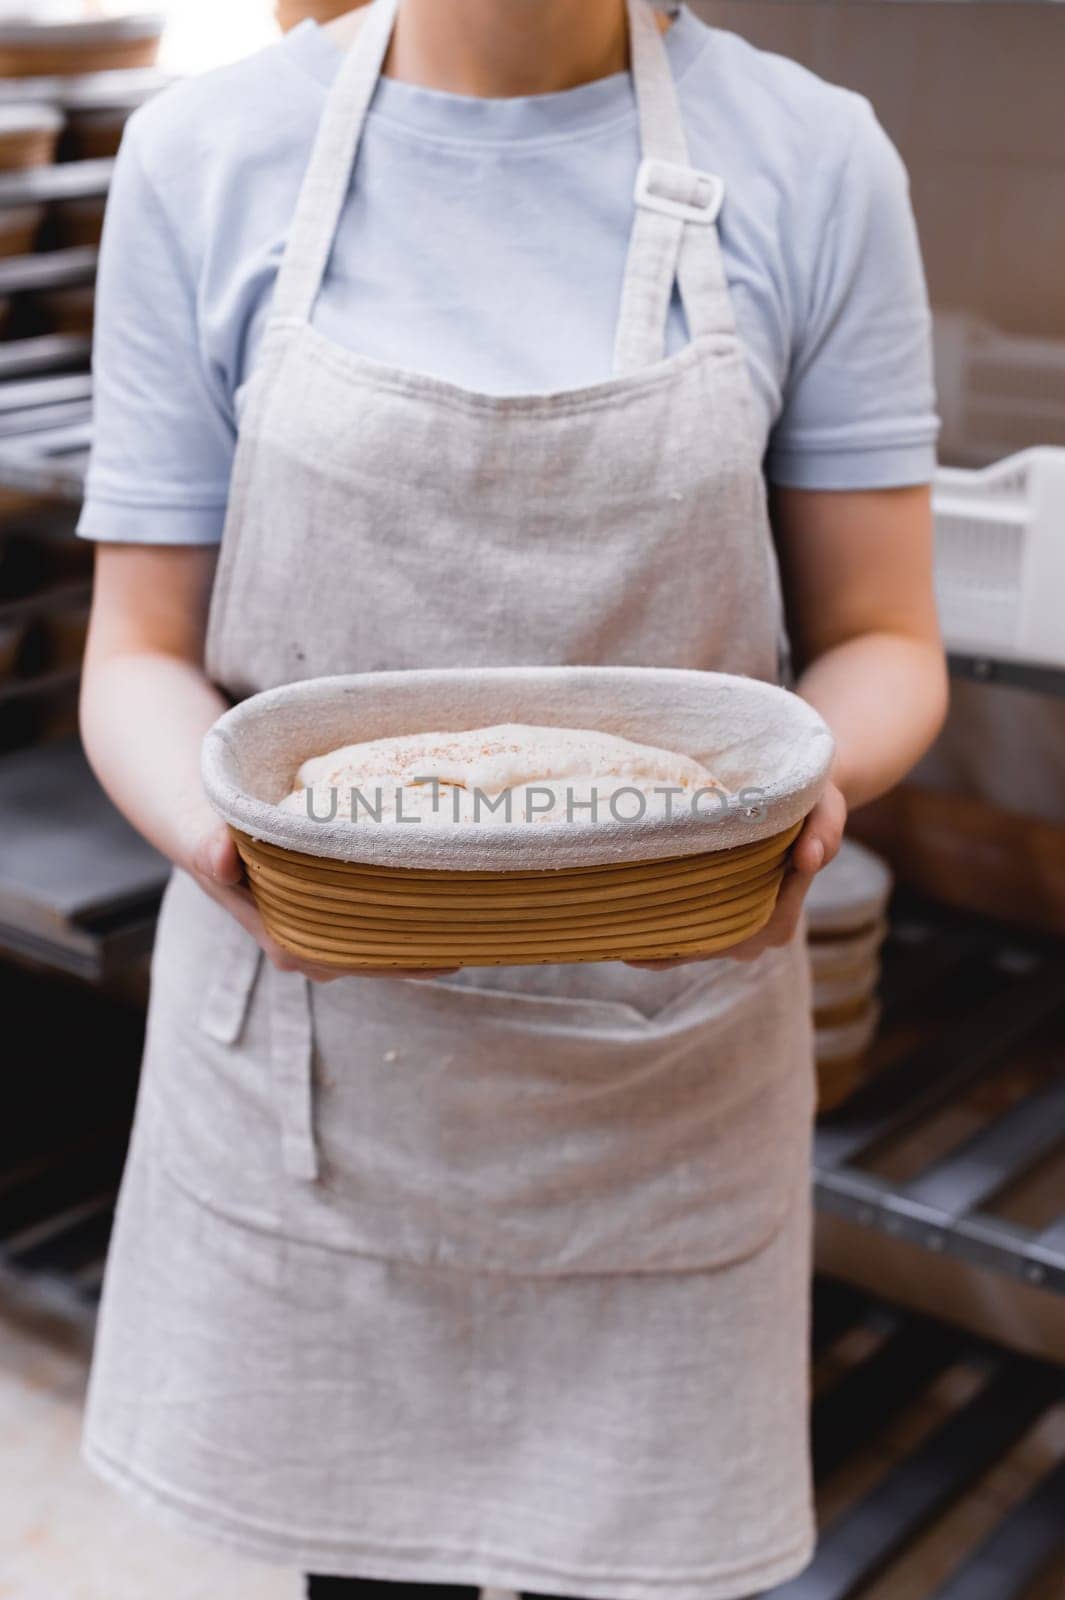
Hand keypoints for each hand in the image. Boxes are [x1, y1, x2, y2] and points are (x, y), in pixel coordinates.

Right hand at [189, 820, 459, 983]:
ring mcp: (325, 929)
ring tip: (477, 918)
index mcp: (286, 941)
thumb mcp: (201, 834)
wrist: (204, 823)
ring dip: (423, 929)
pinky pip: (379, 916)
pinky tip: (450, 896)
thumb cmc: (206, 831)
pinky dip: (410, 907)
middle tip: (479, 933)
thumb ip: (208, 848)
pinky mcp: (335, 908)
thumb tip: (220, 857)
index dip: (400, 959)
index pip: (355, 961)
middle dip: (425, 948)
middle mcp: (310, 945)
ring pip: (382, 940)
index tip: (445, 954)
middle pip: (379, 957)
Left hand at [626, 780, 847, 969]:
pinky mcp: (720, 923)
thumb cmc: (813, 800)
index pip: (736, 931)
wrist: (803, 800)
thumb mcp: (827, 804)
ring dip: (657, 943)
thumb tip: (810, 856)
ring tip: (611, 936)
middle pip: (707, 946)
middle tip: (617, 933)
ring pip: (693, 949)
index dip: (701, 922)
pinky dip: (658, 942)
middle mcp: (759, 936)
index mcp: (783, 918)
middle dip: (667, 941)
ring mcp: (738, 935)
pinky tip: (622, 938)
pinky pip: (687, 942)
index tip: (656, 911)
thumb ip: (825, 829)